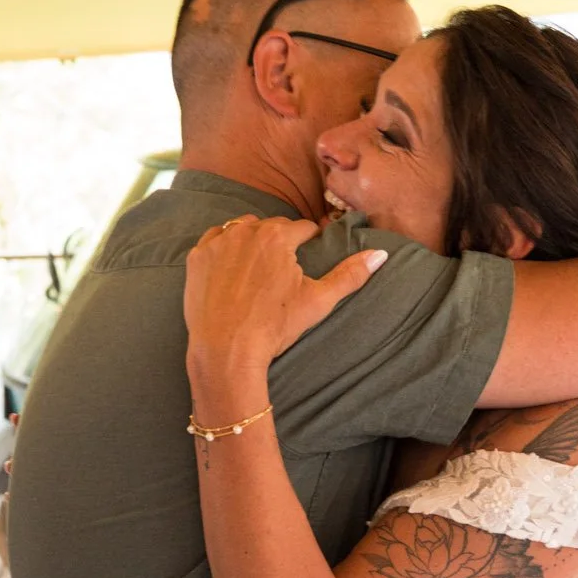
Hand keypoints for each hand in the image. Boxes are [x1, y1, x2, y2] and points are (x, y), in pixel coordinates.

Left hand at [183, 216, 387, 377]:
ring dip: (251, 242)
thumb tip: (380, 254)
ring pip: (242, 230)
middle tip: (281, 271)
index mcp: (278, 236)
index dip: (309, 243)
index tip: (307, 258)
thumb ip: (350, 275)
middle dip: (280, 243)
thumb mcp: (318, 301)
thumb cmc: (274, 327)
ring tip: (257, 269)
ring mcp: (218, 242)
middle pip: (272, 227)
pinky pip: (214, 240)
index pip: (302, 228)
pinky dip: (224, 250)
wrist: (225, 350)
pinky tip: (231, 270)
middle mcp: (246, 231)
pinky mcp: (197, 256)